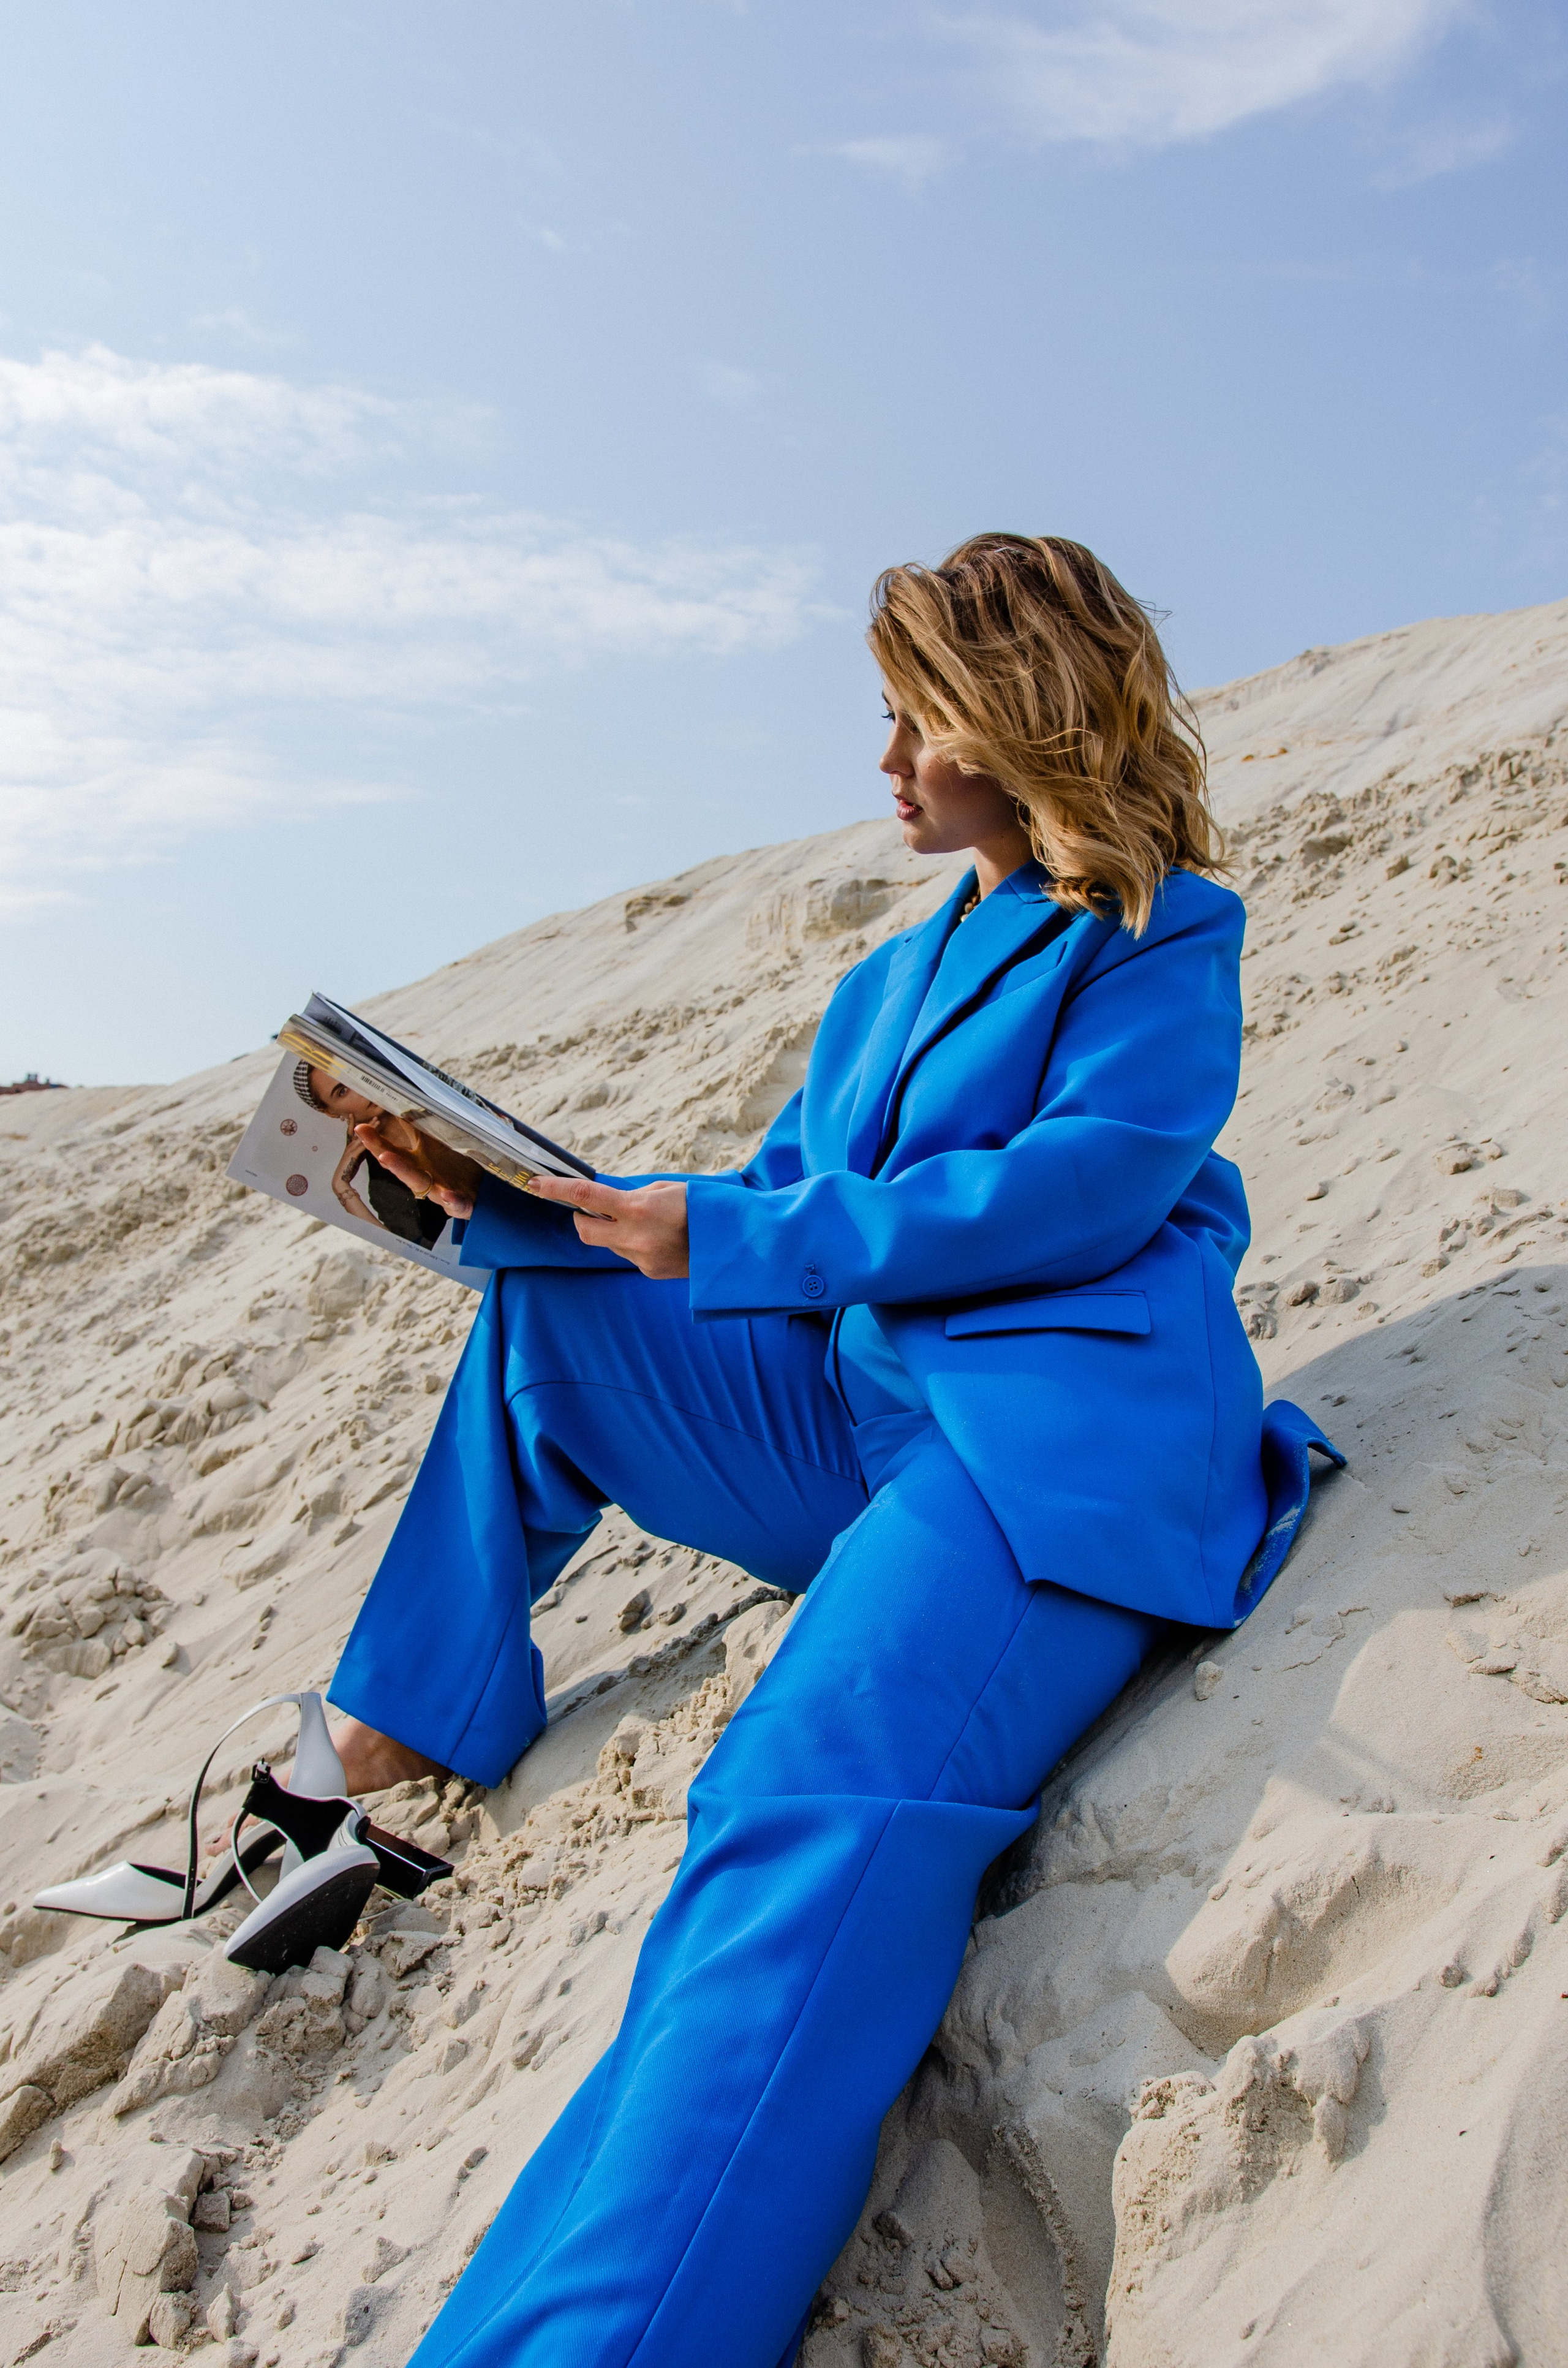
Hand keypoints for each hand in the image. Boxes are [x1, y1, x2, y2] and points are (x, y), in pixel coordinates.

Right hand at [353, 1116, 480, 1219]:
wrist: (480, 1191)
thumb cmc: (452, 1166)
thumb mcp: (434, 1146)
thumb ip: (417, 1129)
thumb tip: (403, 1106)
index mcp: (417, 1165)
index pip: (392, 1153)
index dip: (376, 1143)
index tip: (360, 1129)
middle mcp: (425, 1179)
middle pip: (406, 1172)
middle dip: (393, 1164)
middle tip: (382, 1156)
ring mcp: (442, 1193)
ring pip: (425, 1187)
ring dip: (414, 1179)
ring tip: (406, 1171)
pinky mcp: (462, 1203)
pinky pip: (457, 1204)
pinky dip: (453, 1201)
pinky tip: (448, 1195)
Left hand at [526, 1175, 688, 1279]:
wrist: (734, 1243)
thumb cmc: (702, 1207)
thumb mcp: (667, 1189)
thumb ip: (633, 1196)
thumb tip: (609, 1202)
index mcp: (638, 1210)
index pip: (584, 1198)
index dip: (555, 1190)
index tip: (534, 1184)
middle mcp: (634, 1238)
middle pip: (584, 1231)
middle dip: (581, 1219)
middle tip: (592, 1210)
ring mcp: (641, 1259)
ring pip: (610, 1244)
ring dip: (617, 1231)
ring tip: (650, 1224)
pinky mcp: (650, 1272)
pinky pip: (630, 1255)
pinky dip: (637, 1244)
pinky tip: (662, 1239)